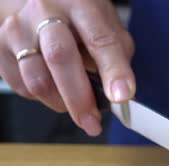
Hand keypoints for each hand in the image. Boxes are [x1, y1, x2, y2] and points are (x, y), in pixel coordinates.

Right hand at [0, 0, 134, 135]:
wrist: (41, 3)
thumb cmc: (79, 18)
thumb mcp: (106, 27)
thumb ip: (117, 57)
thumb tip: (121, 95)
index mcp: (81, 4)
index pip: (100, 39)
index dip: (113, 71)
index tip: (121, 96)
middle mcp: (45, 11)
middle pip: (60, 58)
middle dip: (79, 99)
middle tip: (93, 123)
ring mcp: (18, 28)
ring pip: (37, 79)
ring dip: (61, 103)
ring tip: (76, 106)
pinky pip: (21, 86)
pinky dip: (42, 98)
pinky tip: (55, 89)